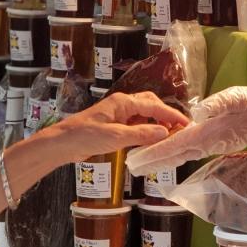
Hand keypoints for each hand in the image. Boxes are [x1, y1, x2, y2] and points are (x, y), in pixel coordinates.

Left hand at [53, 91, 189, 162]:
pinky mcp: (114, 125)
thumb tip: (165, 132)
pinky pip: (136, 123)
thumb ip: (141, 134)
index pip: (154, 105)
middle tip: (179, 127)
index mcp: (124, 102)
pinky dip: (146, 129)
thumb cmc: (85, 136)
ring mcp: (118, 114)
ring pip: (144, 113)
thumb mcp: (115, 137)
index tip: (185, 123)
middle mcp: (123, 104)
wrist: (61, 144)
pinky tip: (150, 139)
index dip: (171, 114)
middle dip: (165, 114)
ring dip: (156, 122)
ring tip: (168, 134)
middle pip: (151, 104)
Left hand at [126, 86, 246, 174]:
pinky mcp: (211, 143)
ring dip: (160, 158)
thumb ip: (216, 105)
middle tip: (130, 165)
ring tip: (141, 161)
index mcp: (206, 132)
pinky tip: (165, 153)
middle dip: (151, 160)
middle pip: (173, 154)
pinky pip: (187, 151)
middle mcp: (204, 143)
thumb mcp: (235, 98)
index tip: (136, 158)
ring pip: (179, 155)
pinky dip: (172, 154)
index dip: (154, 151)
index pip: (174, 143)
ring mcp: (208, 145)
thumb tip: (197, 113)